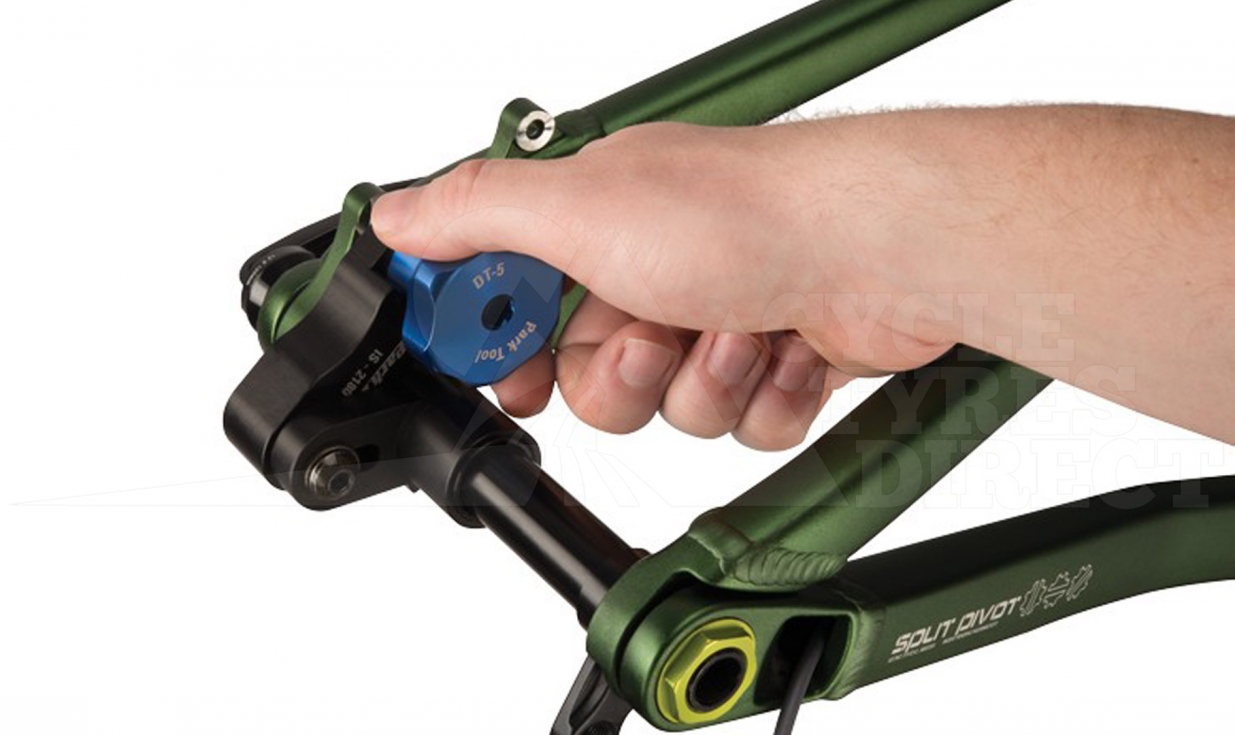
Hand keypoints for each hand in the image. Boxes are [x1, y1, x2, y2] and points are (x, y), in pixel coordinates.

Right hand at [371, 122, 952, 448]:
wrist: (879, 247)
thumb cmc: (743, 210)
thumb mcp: (579, 206)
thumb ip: (477, 215)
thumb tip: (398, 214)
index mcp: (595, 221)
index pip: (512, 296)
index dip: (505, 345)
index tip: (510, 371)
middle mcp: (653, 267)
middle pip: (589, 375)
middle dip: (621, 374)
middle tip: (648, 338)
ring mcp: (716, 314)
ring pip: (667, 408)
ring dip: (701, 382)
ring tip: (735, 329)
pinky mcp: (774, 360)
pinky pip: (738, 425)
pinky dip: (761, 395)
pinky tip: (783, 346)